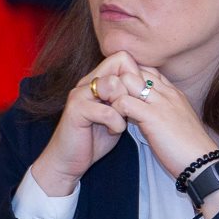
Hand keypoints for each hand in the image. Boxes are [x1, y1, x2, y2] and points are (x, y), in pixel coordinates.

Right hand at [30, 52, 141, 195]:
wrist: (69, 160)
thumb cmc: (96, 138)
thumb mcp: (118, 113)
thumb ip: (128, 98)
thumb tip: (149, 85)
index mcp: (97, 80)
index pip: (122, 58)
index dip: (136, 75)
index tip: (137, 99)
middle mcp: (87, 82)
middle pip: (119, 66)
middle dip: (131, 91)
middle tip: (129, 112)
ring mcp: (80, 94)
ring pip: (113, 84)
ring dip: (124, 106)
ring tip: (120, 121)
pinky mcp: (76, 110)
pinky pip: (108, 110)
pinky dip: (117, 124)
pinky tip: (113, 131)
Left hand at [102, 67, 218, 186]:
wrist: (204, 163)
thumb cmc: (189, 148)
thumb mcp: (176, 122)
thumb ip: (160, 112)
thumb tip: (141, 111)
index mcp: (174, 93)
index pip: (147, 70)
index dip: (131, 78)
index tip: (123, 96)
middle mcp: (167, 92)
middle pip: (134, 69)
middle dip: (118, 83)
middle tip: (111, 103)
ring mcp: (161, 103)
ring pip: (126, 80)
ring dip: (114, 94)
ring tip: (111, 112)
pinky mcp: (153, 117)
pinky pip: (123, 101)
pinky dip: (114, 110)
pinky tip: (116, 124)